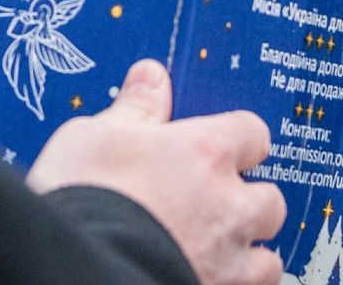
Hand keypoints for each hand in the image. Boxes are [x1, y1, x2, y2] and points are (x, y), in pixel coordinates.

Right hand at [28, 58, 286, 284]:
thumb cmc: (81, 199)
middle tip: (212, 206)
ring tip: (214, 253)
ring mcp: (227, 262)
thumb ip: (133, 110)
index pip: (253, 134)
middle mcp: (228, 207)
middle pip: (271, 200)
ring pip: (268, 259)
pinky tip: (200, 277)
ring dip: (248, 254)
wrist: (71, 268)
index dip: (237, 142)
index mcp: (204, 153)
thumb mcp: (94, 136)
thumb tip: (151, 78)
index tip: (219, 148)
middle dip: (248, 203)